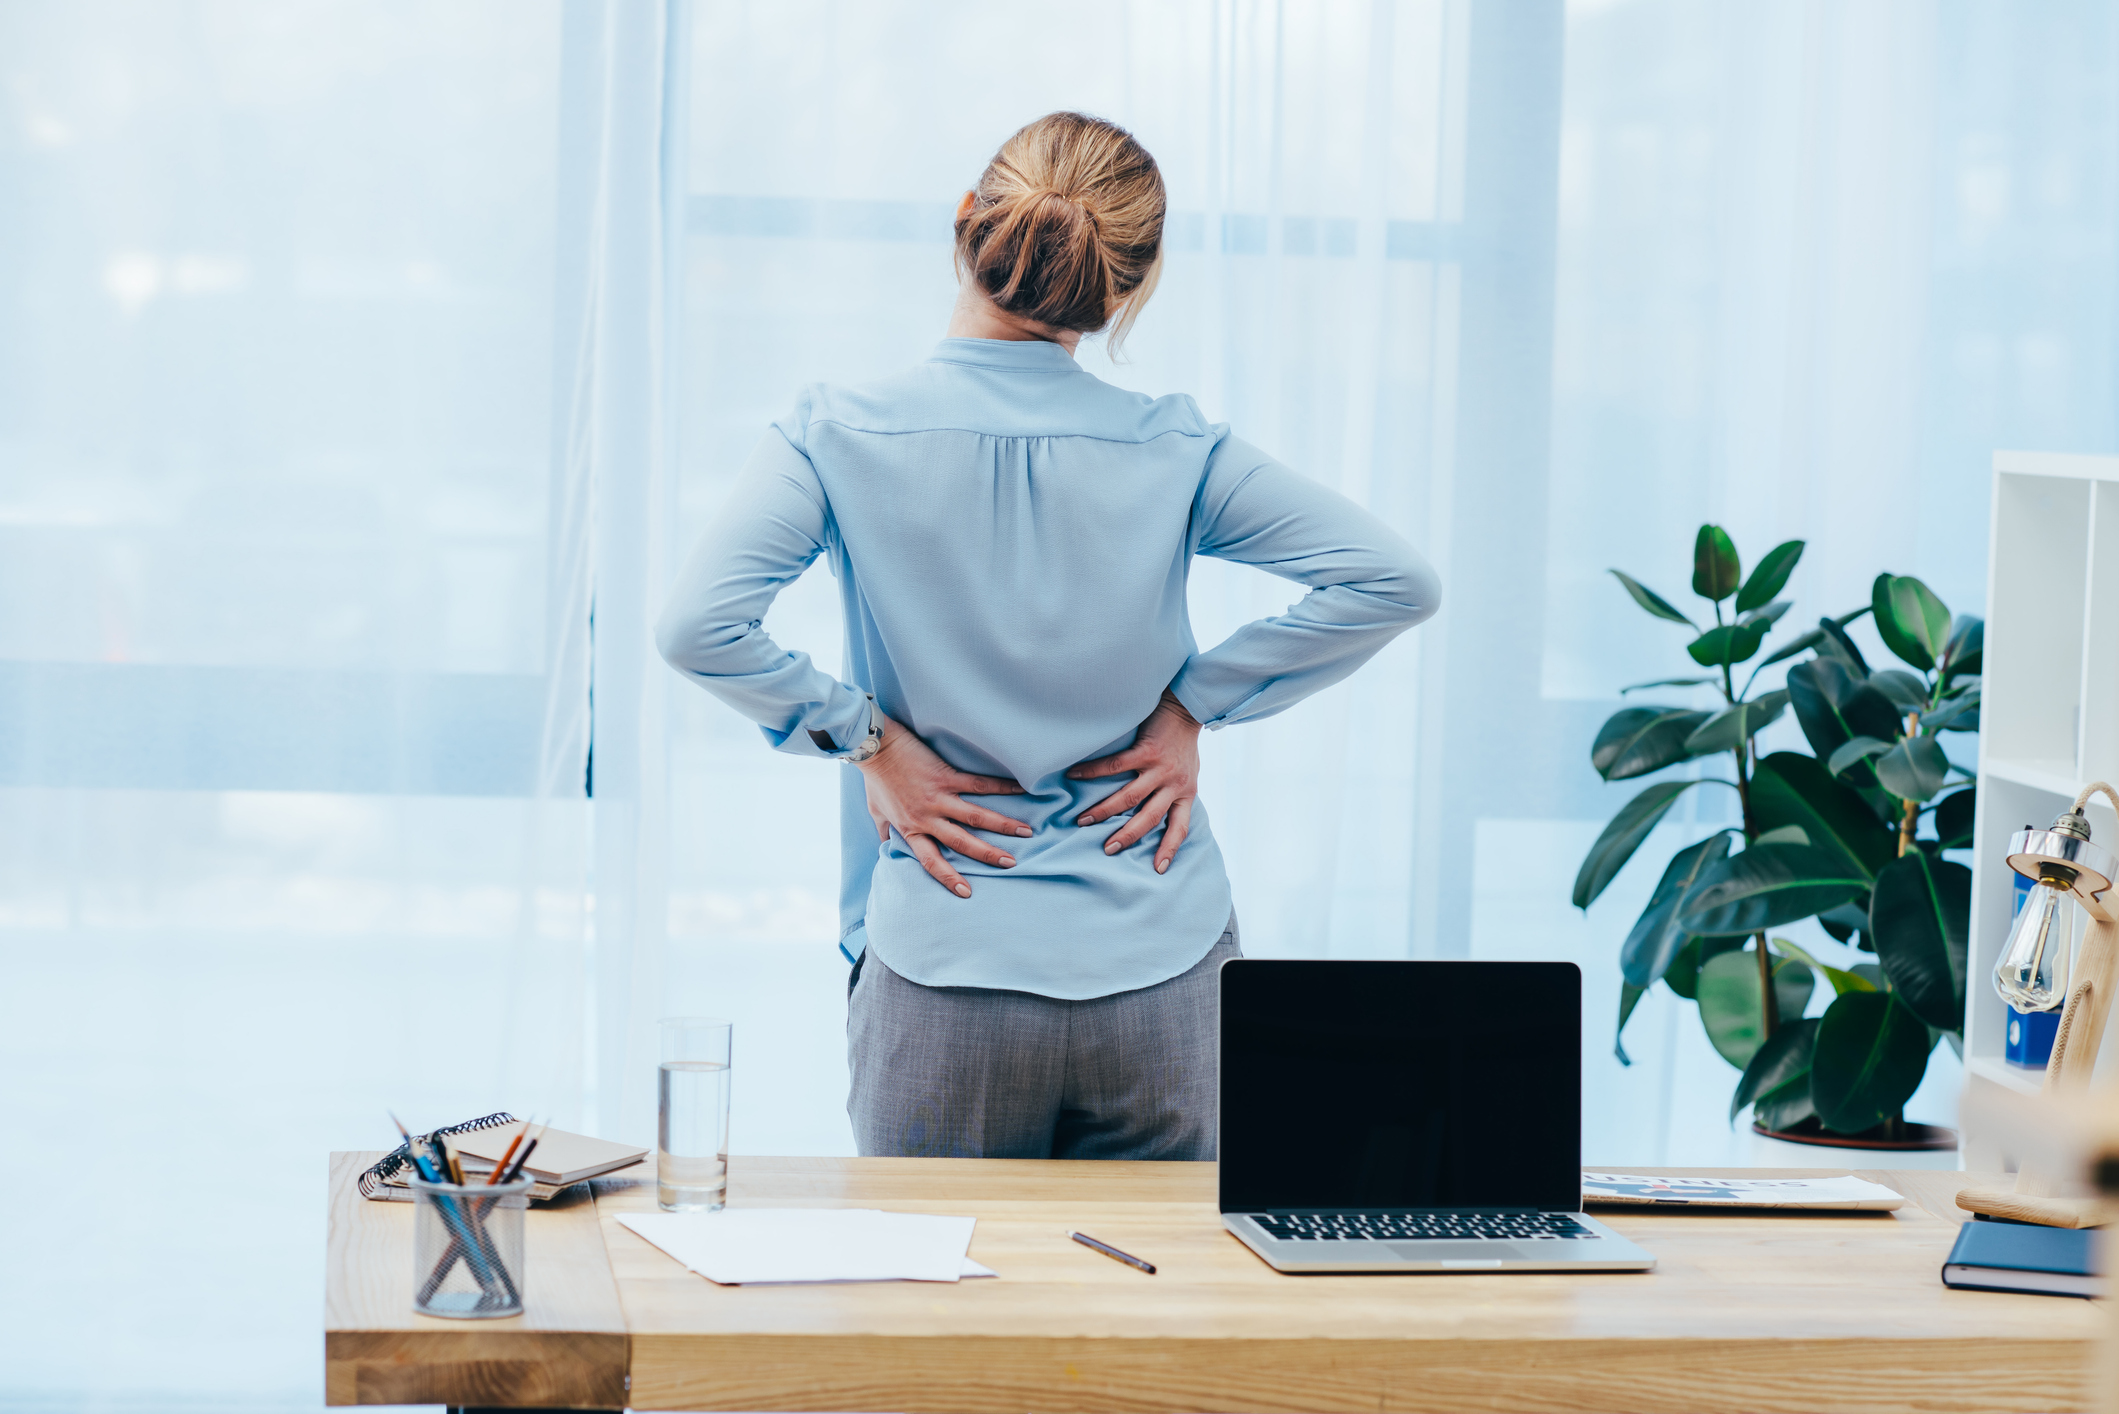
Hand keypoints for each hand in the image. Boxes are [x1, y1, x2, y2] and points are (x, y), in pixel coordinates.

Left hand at [857, 713, 1029, 897]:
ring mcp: (938, 797)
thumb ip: (885, 832)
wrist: (875, 747)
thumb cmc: (876, 779)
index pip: (931, 861)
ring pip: (975, 816)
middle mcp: (926, 818)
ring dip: (1002, 825)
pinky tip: (1021, 789)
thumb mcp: (876, 812)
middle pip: (961, 842)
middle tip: (1010, 864)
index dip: (948, 878)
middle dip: (988, 854)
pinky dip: (1001, 786)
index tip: (966, 893)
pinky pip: (978, 784)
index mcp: (910, 829)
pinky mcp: (946, 776)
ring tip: (1026, 832)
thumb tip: (885, 848)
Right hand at [1066, 690, 1200, 873]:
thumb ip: (1174, 790)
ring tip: (1084, 820)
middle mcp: (1175, 784)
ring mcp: (1161, 768)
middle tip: (1107, 849)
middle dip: (1127, 836)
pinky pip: (1116, 766)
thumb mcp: (1188, 772)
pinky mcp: (1147, 750)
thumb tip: (1155, 809)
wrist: (1186, 707)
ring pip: (1130, 797)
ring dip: (1105, 810)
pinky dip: (1093, 771)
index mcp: (1186, 792)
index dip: (1169, 849)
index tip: (1158, 870)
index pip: (1180, 828)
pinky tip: (1074, 775)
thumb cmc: (1183, 742)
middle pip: (1149, 818)